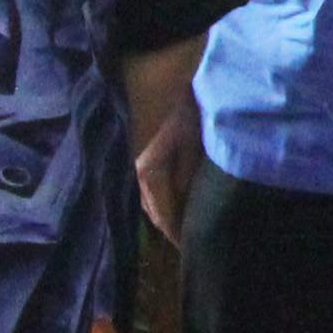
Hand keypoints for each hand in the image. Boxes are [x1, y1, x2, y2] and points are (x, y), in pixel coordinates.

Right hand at [132, 124, 197, 247]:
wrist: (171, 83)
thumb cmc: (187, 112)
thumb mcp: (194, 145)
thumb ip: (188, 177)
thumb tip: (187, 207)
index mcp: (149, 174)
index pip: (163, 215)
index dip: (176, 234)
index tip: (190, 249)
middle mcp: (139, 174)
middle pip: (154, 212)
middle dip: (170, 229)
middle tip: (189, 245)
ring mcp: (138, 166)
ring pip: (150, 203)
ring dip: (165, 217)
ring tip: (183, 230)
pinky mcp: (144, 160)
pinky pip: (151, 191)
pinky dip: (163, 203)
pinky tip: (175, 207)